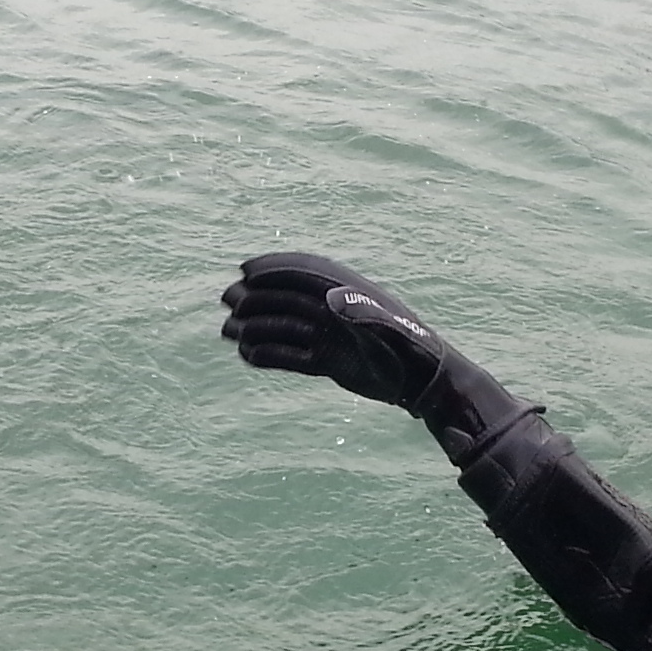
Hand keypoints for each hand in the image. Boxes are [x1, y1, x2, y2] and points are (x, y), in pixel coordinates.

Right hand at [218, 253, 449, 409]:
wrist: (425, 381)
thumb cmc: (410, 350)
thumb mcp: (386, 328)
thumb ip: (359, 313)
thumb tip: (329, 299)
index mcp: (349, 291)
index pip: (305, 272)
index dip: (275, 269)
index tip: (245, 270)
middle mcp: (336, 310)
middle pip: (288, 298)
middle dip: (256, 298)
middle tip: (227, 300)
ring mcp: (332, 335)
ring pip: (286, 327)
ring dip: (258, 327)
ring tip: (227, 332)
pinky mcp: (331, 360)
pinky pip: (294, 355)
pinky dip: (272, 355)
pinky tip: (248, 356)